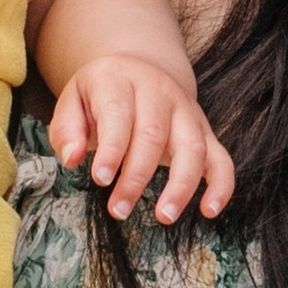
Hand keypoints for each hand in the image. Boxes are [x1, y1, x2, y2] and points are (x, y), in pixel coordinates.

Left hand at [49, 58, 235, 225]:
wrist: (139, 70)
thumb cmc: (101, 96)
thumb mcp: (73, 102)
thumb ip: (67, 130)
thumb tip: (72, 159)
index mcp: (121, 81)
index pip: (119, 114)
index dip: (112, 148)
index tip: (100, 179)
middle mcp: (159, 92)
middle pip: (154, 134)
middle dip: (137, 176)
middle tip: (119, 209)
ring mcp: (186, 112)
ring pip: (192, 147)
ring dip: (180, 185)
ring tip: (164, 217)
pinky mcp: (205, 132)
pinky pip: (221, 158)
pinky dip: (221, 185)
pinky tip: (209, 210)